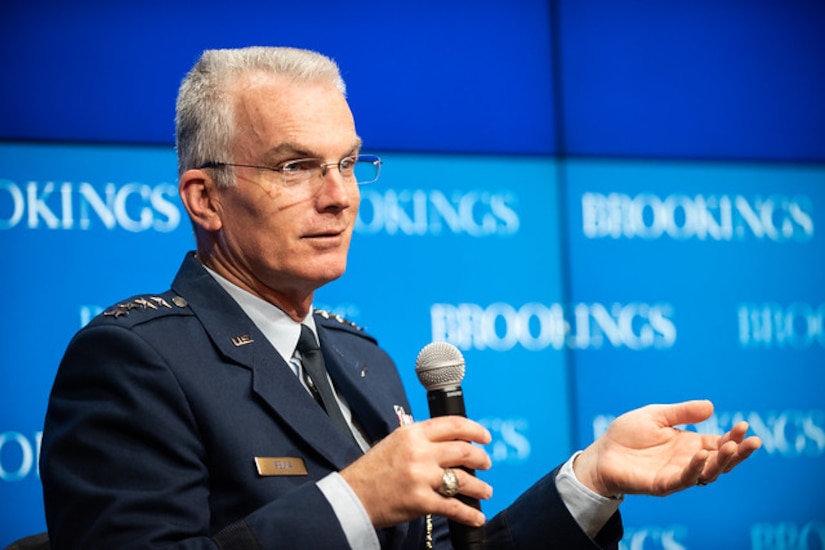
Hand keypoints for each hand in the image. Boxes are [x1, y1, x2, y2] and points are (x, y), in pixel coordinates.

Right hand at [340, 416, 492, 527]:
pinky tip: (477, 516)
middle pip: (463, 451)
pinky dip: (469, 513)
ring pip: (463, 479)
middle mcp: (419, 452)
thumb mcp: (395, 442)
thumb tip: (449, 444)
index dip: (475, 430)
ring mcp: (421, 477)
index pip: (453, 425)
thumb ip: (421, 440)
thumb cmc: (372, 471)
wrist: (352, 496)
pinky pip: (453, 507)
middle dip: (481, 459)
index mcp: (413, 433)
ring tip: (485, 491)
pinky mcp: (420, 501)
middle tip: (486, 464)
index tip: (485, 437)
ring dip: (479, 487)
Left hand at [574, 400, 761, 496]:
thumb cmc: (627, 434)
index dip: (733, 437)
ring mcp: (677, 473)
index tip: (745, 425)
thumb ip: (682, 412)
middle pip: (720, 460)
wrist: (602, 452)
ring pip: (707, 473)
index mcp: (689, 444)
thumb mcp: (656, 415)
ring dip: (721, 461)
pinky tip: (702, 455)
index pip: (719, 443)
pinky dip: (694, 469)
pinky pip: (683, 480)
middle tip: (752, 440)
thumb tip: (711, 406)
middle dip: (738, 452)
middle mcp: (688, 460)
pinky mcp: (662, 484)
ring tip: (731, 447)